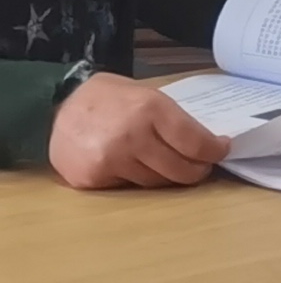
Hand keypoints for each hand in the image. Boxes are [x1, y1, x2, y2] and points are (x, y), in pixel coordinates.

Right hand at [48, 71, 229, 190]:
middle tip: (201, 166)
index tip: (221, 150)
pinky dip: (135, 180)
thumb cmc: (110, 98)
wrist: (56, 106)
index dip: (214, 151)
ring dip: (167, 177)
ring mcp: (110, 160)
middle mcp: (131, 137)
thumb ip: (174, 120)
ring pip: (155, 183)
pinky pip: (127, 187)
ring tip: (167, 165)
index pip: (195, 143)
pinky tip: (132, 166)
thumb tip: (208, 142)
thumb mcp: (147, 95)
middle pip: (180, 170)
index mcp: (150, 110)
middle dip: (197, 170)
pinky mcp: (91, 179)